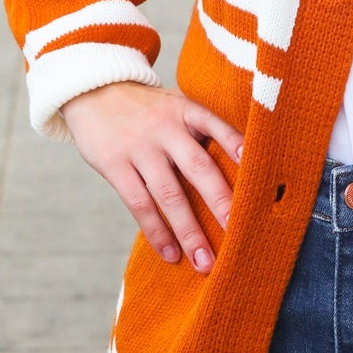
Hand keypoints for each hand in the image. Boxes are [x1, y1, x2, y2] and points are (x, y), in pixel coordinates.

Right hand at [61, 82, 242, 273]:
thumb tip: (244, 167)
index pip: (219, 127)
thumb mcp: (176, 105)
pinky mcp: (114, 164)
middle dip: (221, 203)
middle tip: (241, 234)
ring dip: (189, 231)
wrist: (93, 90)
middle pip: (199, 168)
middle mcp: (166, 127)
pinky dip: (156, 232)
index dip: (239, 147)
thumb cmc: (148, 109)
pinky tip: (170, 254)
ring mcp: (140, 147)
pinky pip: (139, 204)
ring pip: (170, 194)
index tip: (259, 172)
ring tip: (205, 262)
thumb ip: (203, 130)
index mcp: (187, 110)